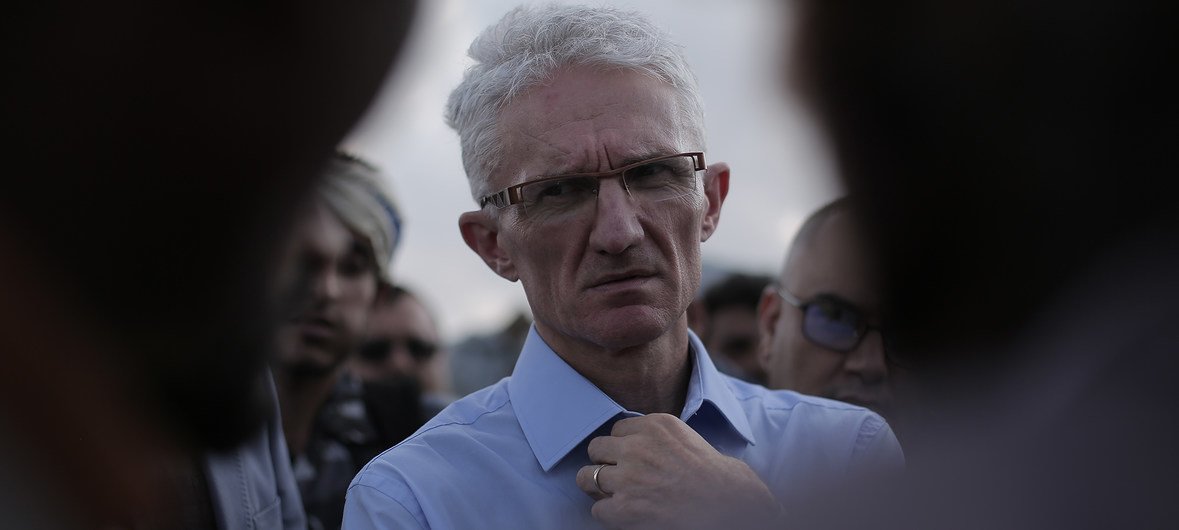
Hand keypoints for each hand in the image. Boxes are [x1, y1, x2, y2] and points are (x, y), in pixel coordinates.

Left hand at [575, 414, 784, 528]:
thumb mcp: (688, 437)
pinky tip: (625, 514)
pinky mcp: (624, 507)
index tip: (632, 458)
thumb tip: (632, 443)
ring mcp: (628, 477)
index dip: (623, 447)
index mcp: (655, 425)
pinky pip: (597, 508)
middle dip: (605, 462)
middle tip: (618, 475)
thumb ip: (657, 436)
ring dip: (598, 486)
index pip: (617, 429)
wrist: (728, 505)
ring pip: (586, 476)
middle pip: (596, 448)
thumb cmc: (718, 477)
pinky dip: (609, 514)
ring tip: (614, 494)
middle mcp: (637, 446)